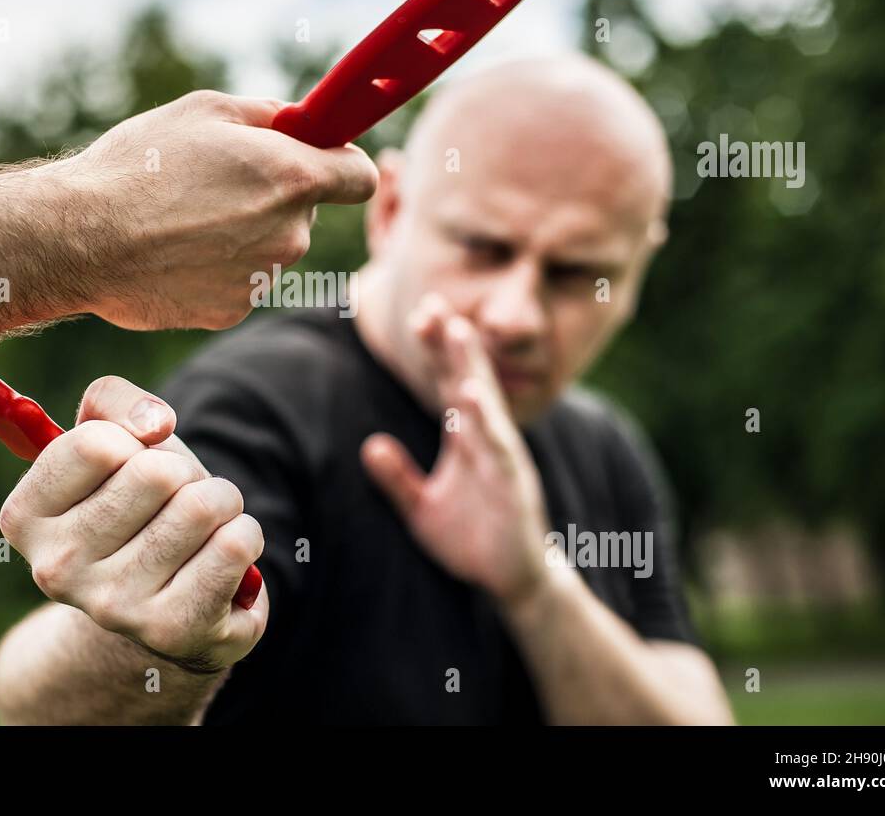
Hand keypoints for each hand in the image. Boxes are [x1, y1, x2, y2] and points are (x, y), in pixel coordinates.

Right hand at [0, 375, 268, 672]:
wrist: (164, 604)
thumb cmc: (138, 506)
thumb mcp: (114, 441)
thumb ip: (114, 401)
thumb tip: (154, 424)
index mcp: (25, 517)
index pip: (94, 444)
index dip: (132, 439)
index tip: (132, 462)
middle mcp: (56, 569)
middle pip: (155, 474)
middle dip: (183, 472)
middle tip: (175, 500)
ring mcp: (112, 606)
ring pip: (200, 507)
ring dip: (220, 502)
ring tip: (200, 528)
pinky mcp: (170, 629)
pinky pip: (234, 546)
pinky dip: (244, 535)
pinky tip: (222, 557)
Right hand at [44, 90, 377, 330]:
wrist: (79, 238)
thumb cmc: (139, 165)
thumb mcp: (206, 111)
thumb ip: (271, 116)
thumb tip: (302, 123)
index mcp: (293, 178)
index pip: (361, 178)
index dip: (341, 164)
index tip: (318, 159)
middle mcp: (290, 235)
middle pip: (305, 212)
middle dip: (275, 196)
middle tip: (216, 182)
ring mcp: (263, 279)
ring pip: (270, 248)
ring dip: (242, 233)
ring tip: (182, 218)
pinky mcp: (231, 311)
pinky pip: (239, 281)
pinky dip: (216, 268)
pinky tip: (172, 252)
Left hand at [361, 294, 552, 604]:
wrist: (514, 579)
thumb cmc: (472, 538)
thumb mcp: (421, 508)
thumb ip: (397, 477)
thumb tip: (369, 446)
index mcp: (467, 438)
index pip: (448, 384)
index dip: (435, 351)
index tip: (419, 314)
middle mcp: (487, 438)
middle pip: (467, 380)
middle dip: (451, 343)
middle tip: (432, 305)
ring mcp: (502, 458)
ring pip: (485, 405)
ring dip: (470, 368)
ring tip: (456, 332)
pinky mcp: (512, 483)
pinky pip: (498, 448)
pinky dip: (486, 422)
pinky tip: (472, 398)